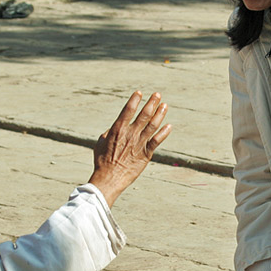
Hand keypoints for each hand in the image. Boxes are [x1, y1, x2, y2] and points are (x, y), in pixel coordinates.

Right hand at [87, 91, 171, 206]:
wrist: (109, 178)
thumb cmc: (102, 161)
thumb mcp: (101, 143)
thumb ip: (109, 133)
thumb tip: (114, 129)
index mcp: (118, 129)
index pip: (128, 110)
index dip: (135, 100)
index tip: (139, 93)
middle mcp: (130, 133)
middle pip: (144, 114)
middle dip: (151, 103)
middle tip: (157, 95)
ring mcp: (139, 143)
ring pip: (153, 125)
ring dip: (160, 114)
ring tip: (165, 105)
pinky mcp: (146, 153)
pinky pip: (157, 140)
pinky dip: (164, 132)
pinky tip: (169, 126)